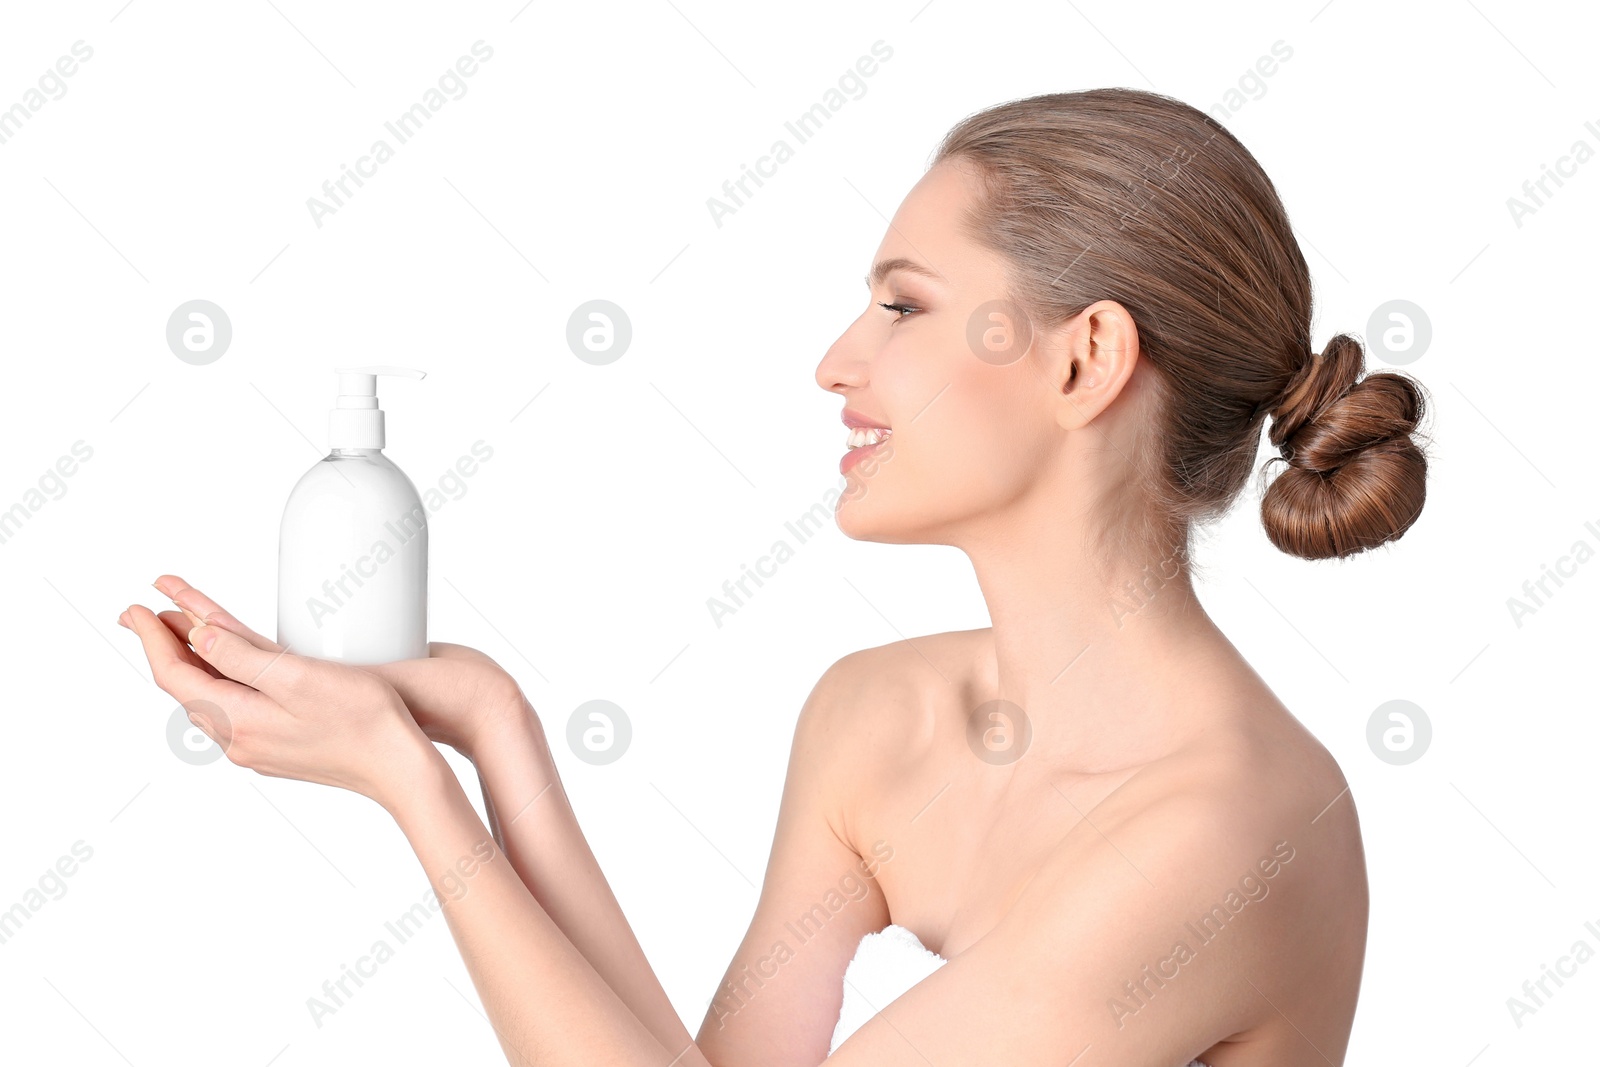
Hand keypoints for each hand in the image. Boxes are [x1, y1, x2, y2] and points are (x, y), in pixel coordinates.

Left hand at [135, 575, 539, 761]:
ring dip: (194, 659)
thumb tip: (197, 638)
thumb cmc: (363, 720)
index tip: (135, 606)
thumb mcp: (298, 677)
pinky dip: (222, 677)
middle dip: (166, 645)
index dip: (152, 637)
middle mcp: (241, 739)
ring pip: (211, 697)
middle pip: (187, 686)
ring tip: (182, 628)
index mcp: (238, 721)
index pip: (175, 674)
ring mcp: (261, 746)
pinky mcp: (284, 746)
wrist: (402, 767)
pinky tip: (230, 668)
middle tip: (144, 612)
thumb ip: (241, 657)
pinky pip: (236, 706)